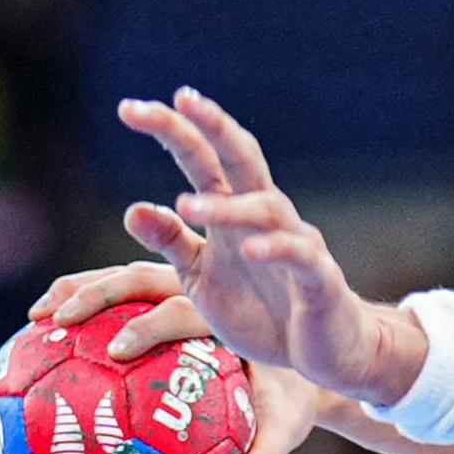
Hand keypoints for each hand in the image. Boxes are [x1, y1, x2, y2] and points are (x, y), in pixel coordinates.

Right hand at [33, 260, 329, 453]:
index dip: (149, 326)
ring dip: (78, 288)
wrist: (303, 364)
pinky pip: (120, 297)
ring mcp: (178, 288)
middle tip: (58, 321)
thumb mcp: (287, 425)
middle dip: (97, 292)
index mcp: (228, 317)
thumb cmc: (291, 399)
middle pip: (142, 278)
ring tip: (36, 315)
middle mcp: (200, 292)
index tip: (117, 350)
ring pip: (124, 275)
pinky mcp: (164, 296)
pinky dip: (84, 304)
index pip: (183, 312)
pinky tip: (43, 333)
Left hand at [111, 88, 424, 405]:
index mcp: (234, 211)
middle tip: (178, 101)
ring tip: (186, 207)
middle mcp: (266, 216)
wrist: (323, 352)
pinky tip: (250, 249)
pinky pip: (300, 255)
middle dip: (211, 127)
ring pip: (266, 208)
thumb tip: (131, 208)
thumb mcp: (202, 278)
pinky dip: (277, 248)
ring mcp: (296, 242)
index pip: (204, 158)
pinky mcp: (319, 278)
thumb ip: (172, 243)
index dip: (173, 130)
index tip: (130, 108)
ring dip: (226, 206)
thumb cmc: (263, 310)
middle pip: (241, 158)